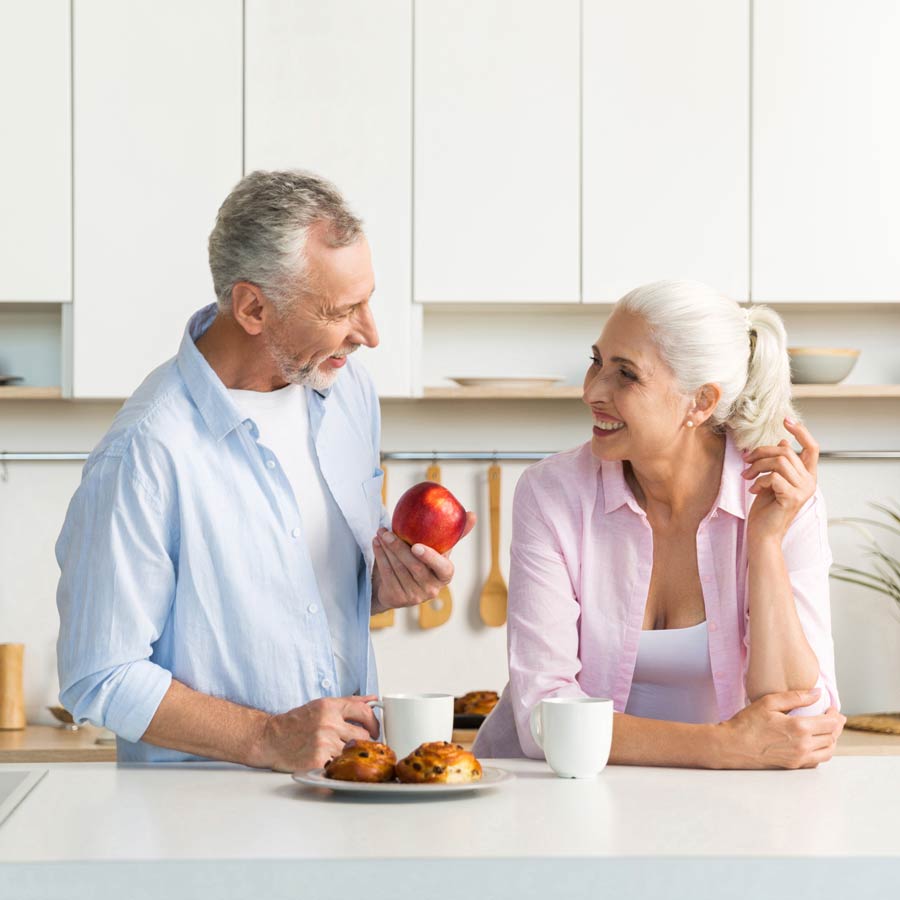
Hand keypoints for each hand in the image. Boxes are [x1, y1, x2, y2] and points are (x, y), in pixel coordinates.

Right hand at [255, 695, 378, 772]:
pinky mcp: (318, 760)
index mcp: (330, 706)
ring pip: (353, 752)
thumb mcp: (321, 705)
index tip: (374, 730)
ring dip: (350, 755)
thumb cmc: (295, 723)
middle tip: (358, 745)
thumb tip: (373, 699)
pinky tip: (330, 762)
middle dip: (363, 742)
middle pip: (363, 735)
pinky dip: (337, 766)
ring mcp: (323, 742)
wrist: (269, 739)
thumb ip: (349, 702)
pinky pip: (339, 765)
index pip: (364, 711)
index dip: (374, 722)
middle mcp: (328, 722)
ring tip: (339, 754)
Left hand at [371, 513, 475, 613]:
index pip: (442, 568)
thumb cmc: (423, 561)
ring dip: (386, 549)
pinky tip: (376, 543)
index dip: (429, 558)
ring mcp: (414, 597)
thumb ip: (454, 534)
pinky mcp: (397, 599)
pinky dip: (380, 557)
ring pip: (398, 569)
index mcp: (445, 575)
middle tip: (387, 531)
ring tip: (380, 533)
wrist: (400, 585)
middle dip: (398, 547)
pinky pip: (387, 574)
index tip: (416, 546)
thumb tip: (472, 514)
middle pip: (414, 567)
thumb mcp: (438, 549)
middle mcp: (432, 589)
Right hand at [716, 689, 845, 768]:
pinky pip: (817, 761)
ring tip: (828, 730)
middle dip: (836, 726)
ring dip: (832, 740)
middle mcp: (803, 745)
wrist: (733, 746)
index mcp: (799, 728)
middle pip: (832, 737)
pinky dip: (823, 752)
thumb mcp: (768, 702)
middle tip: (835, 717)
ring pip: (828, 751)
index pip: (830, 723)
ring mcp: (799, 758)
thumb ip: (796, 697)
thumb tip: (817, 693)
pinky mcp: (793, 766)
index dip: (835, 714)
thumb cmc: (747, 723)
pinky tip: (817, 744)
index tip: (832, 708)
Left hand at [743, 418, 818, 543]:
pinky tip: (752, 490)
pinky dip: (758, 480)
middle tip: (746, 461)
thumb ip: (780, 464)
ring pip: (779, 462)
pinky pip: (773, 477)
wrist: (763, 534)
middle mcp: (810, 482)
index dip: (801, 431)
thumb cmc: (765, 509)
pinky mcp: (793, 497)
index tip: (786, 419)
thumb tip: (783, 442)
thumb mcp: (771, 481)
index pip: (812, 447)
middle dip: (761, 452)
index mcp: (807, 476)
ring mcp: (804, 490)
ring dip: (757, 466)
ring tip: (747, 476)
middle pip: (786, 451)